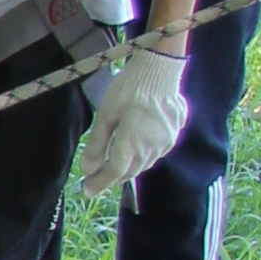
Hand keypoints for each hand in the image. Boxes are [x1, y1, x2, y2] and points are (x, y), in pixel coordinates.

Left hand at [76, 49, 190, 196]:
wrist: (160, 70)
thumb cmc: (129, 89)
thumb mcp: (106, 114)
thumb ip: (97, 144)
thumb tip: (87, 169)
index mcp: (132, 143)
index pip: (114, 172)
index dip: (99, 183)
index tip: (87, 190)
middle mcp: (151, 148)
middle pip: (130, 171)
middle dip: (112, 178)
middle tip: (96, 179)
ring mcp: (165, 143)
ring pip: (143, 164)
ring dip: (128, 168)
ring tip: (113, 167)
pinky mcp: (173, 135)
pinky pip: (155, 154)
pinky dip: (141, 157)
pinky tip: (134, 150)